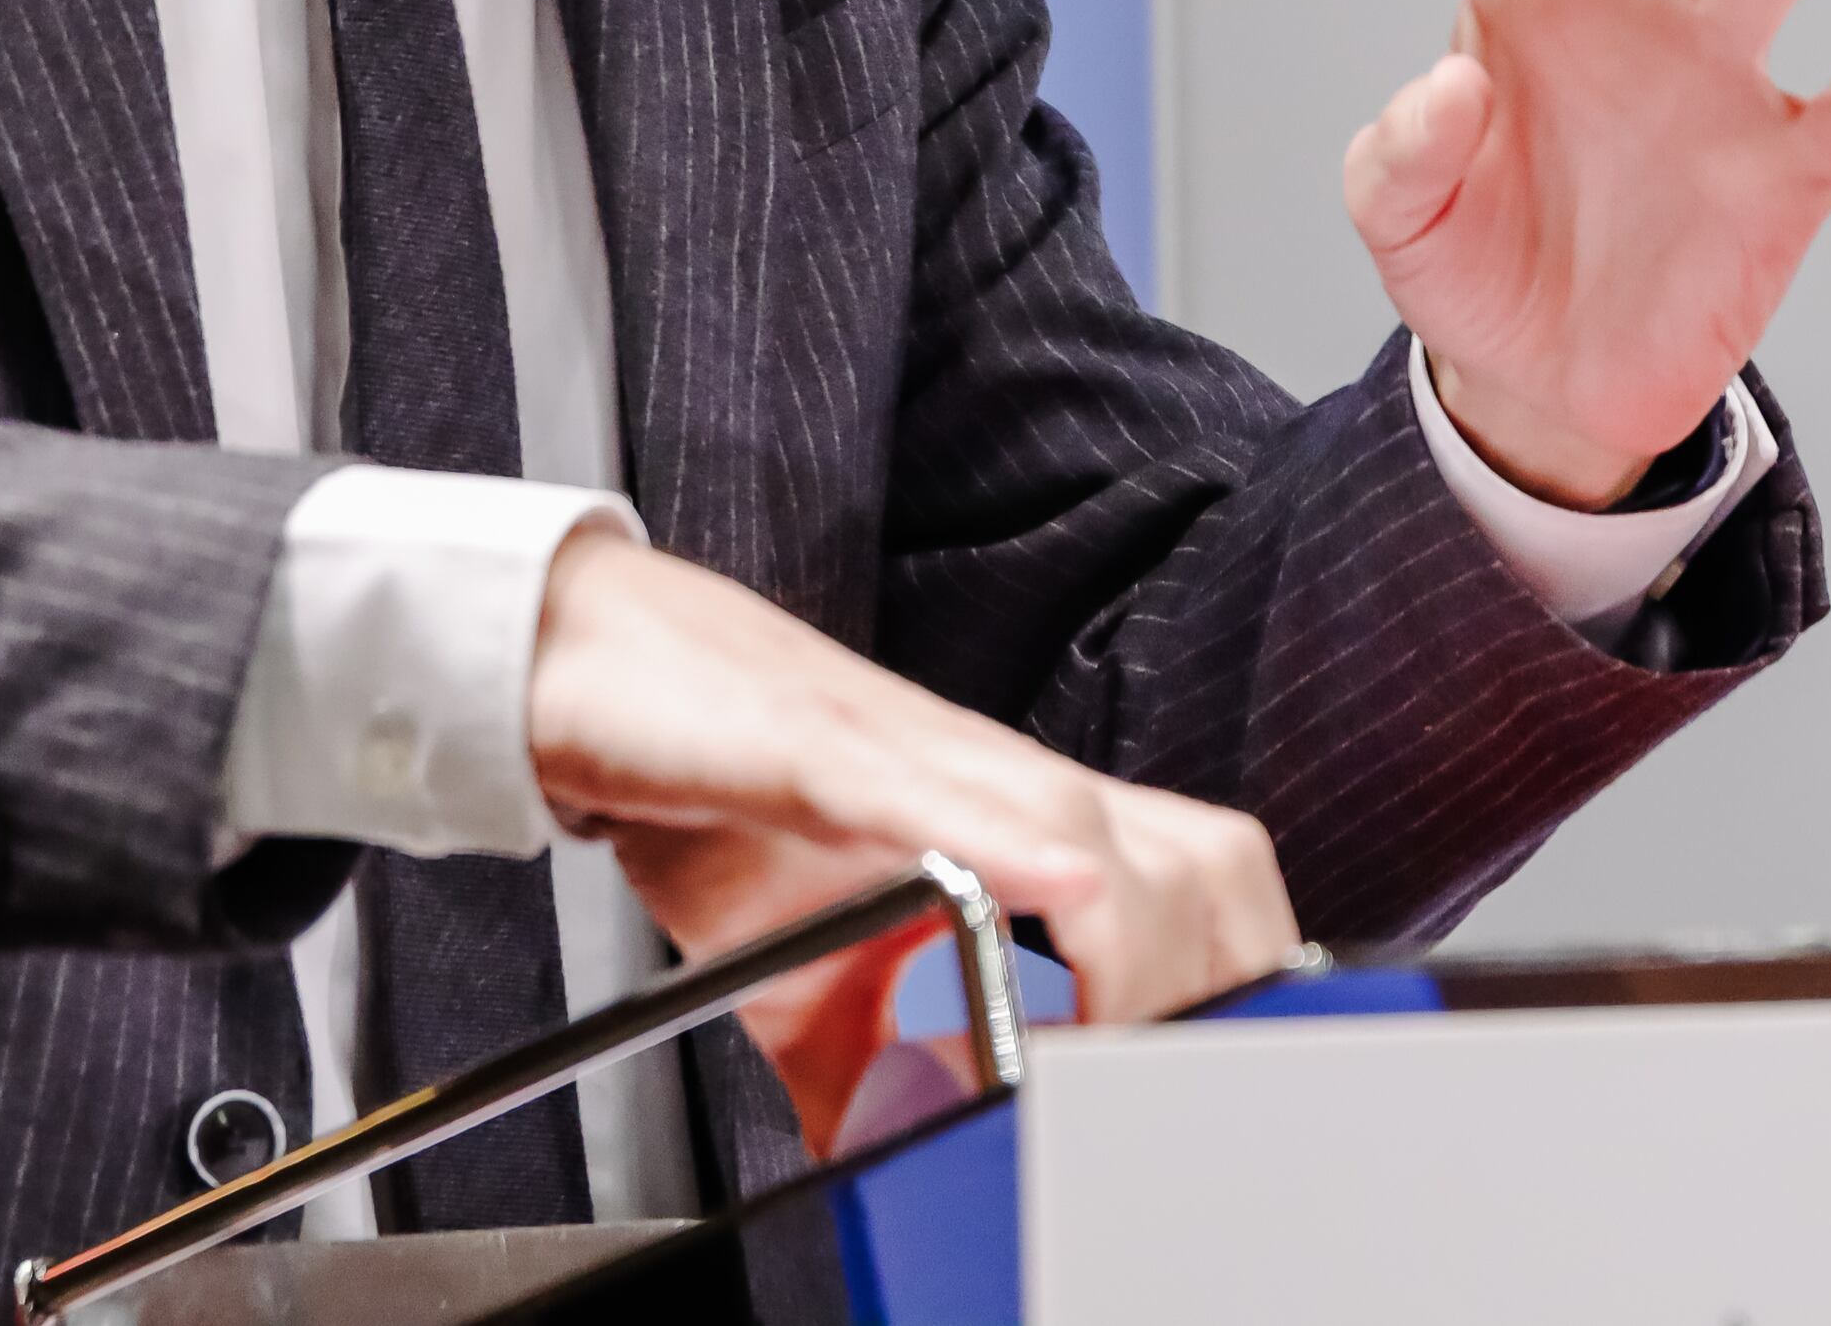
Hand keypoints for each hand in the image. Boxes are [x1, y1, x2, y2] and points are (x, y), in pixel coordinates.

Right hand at [524, 525, 1294, 1145]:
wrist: (589, 664)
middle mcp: (1005, 784)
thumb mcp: (808, 977)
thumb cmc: (714, 785)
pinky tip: (1024, 936)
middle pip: (1205, 865)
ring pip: (1112, 844)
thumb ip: (878, 1069)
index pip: (1203, 885)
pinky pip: (950, 807)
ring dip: (1134, 966)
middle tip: (1166, 1094)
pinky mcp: (831, 751)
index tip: (1222, 1088)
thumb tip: (910, 1167)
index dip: (1241, 983)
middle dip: (1219, 990)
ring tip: (1092, 1064)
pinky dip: (1018, 875)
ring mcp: (932, 761)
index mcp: (1022, 824)